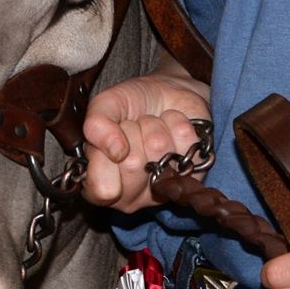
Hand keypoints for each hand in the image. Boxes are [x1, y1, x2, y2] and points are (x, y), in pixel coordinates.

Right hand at [81, 66, 209, 211]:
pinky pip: (186, 142)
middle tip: (133, 128)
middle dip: (132, 132)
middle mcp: (132, 194)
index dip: (107, 158)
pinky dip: (177, 123)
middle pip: (132, 165)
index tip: (114, 140)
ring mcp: (163, 185)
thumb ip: (96, 125)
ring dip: (155, 126)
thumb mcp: (104, 106)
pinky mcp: (193, 173)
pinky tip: (170, 127)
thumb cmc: (129, 106)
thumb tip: (116, 151)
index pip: (103, 189)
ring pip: (160, 149)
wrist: (164, 94)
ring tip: (152, 126)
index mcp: (102, 184)